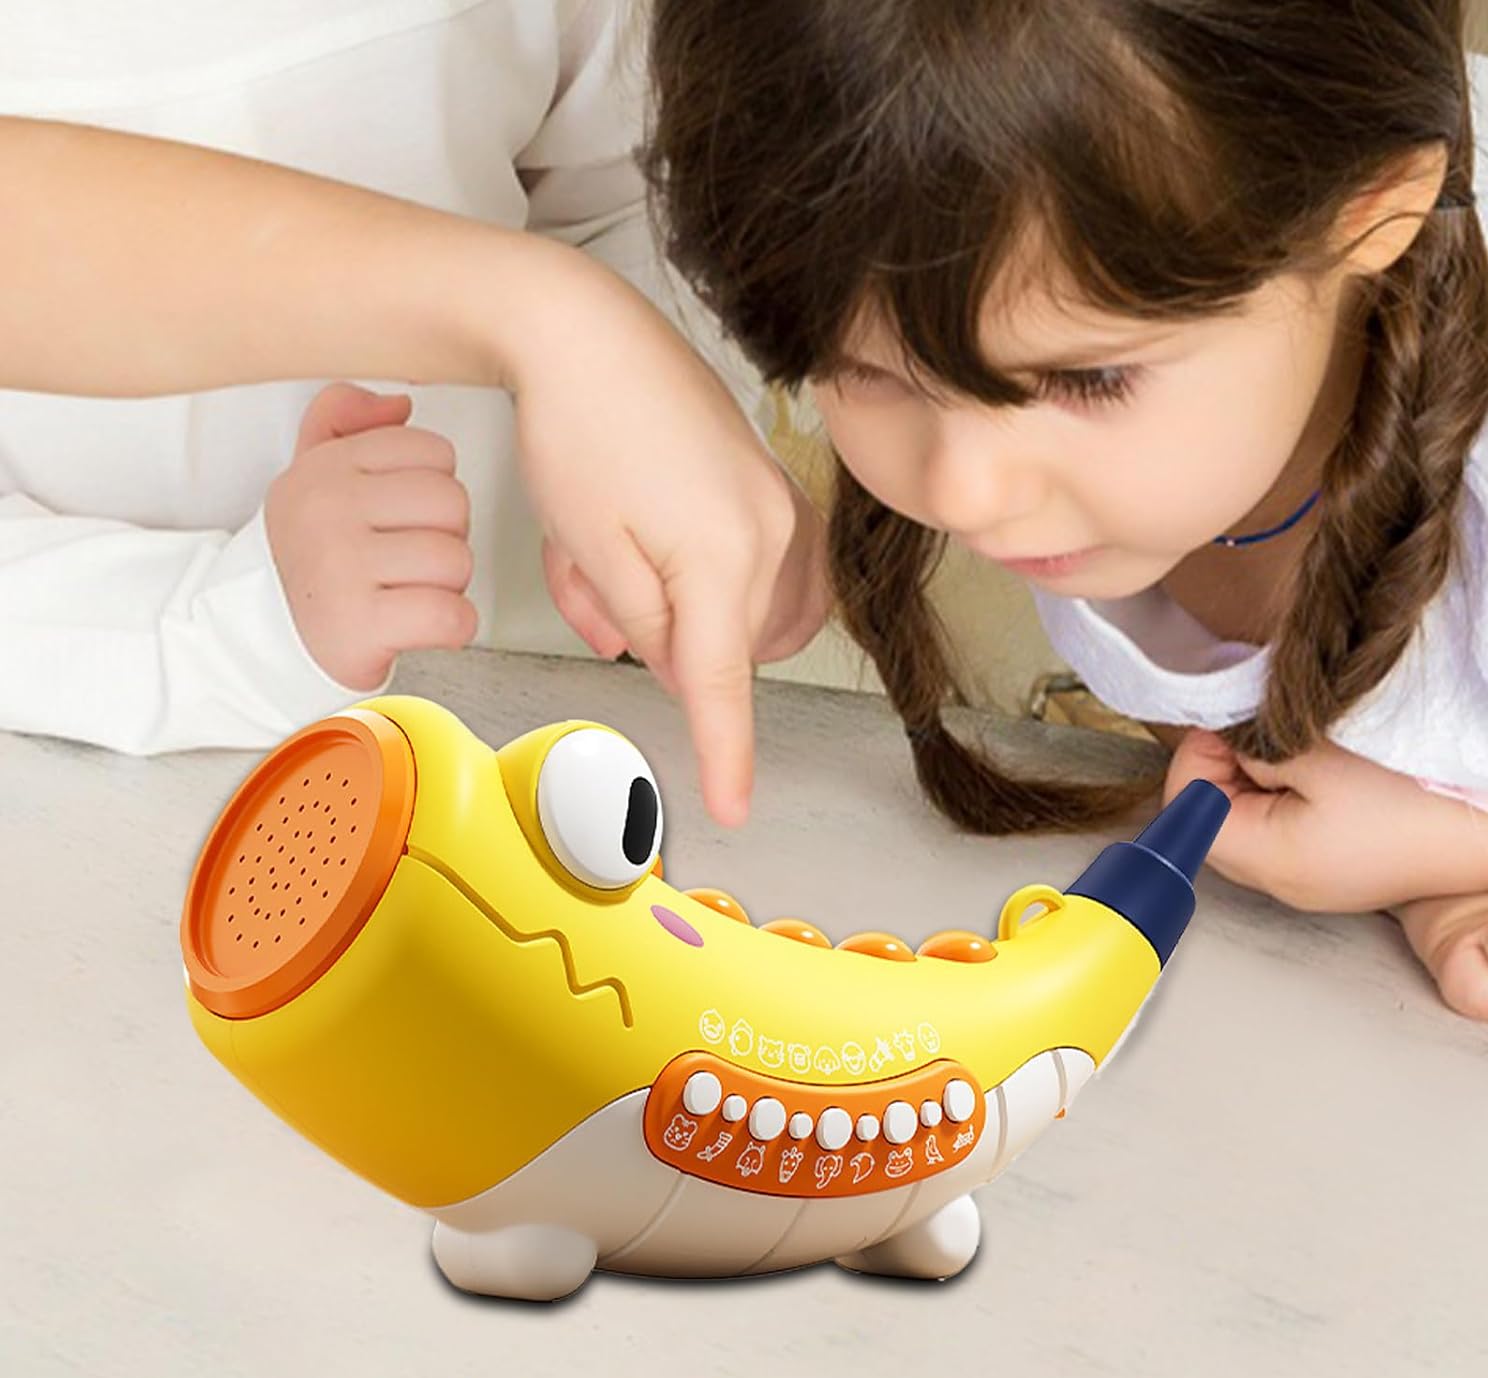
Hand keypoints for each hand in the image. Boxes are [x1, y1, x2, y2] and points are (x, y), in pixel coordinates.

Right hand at [265, 382, 477, 690]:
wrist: (263, 637)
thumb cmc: (310, 556)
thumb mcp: (311, 474)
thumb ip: (344, 421)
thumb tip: (399, 403)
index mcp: (324, 468)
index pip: (433, 451)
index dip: (434, 490)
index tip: (404, 517)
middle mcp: (327, 510)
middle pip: (453, 503)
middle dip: (446, 537)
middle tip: (410, 561)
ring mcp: (340, 567)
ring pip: (456, 561)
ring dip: (447, 586)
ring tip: (407, 592)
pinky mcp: (358, 625)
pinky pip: (451, 616)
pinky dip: (453, 627)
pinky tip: (421, 625)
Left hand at [512, 254, 831, 827]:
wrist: (587, 330)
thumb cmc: (576, 430)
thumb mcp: (591, 550)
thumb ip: (643, 627)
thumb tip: (678, 665)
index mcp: (725, 556)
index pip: (723, 682)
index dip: (725, 752)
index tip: (733, 808)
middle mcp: (773, 532)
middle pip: (724, 643)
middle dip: (654, 635)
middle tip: (591, 583)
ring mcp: (781, 505)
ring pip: (741, 611)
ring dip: (677, 609)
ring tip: (611, 556)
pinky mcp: (772, 485)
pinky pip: (758, 568)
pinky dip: (706, 579)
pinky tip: (657, 544)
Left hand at [1162, 728, 1487, 912]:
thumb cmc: (1415, 799)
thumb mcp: (1322, 756)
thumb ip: (1256, 746)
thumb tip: (1220, 736)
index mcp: (1269, 859)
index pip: (1188, 809)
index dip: (1198, 757)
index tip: (1228, 722)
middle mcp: (1279, 883)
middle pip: (1210, 820)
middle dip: (1222, 768)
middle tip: (1258, 731)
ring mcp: (1305, 882)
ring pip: (1242, 824)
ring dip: (1253, 781)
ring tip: (1296, 752)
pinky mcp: (1329, 872)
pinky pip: (1278, 833)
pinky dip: (1281, 797)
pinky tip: (1315, 774)